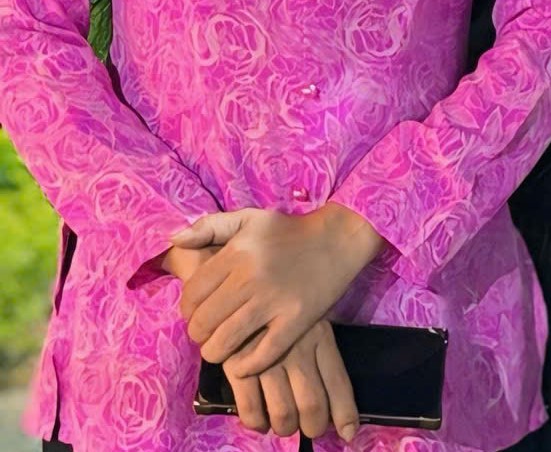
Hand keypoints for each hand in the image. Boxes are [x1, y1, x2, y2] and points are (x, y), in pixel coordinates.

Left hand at [175, 205, 385, 375]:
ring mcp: (274, 302)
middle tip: (209, 331)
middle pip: (203, 323)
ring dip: (215, 352)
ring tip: (222, 346)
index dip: (187, 309)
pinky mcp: (296, 321)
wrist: (339, 237)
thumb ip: (209, 225)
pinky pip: (260, 356)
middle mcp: (250, 279)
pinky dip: (246, 367)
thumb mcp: (249, 219)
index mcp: (236, 254)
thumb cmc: (289, 230)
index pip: (191, 295)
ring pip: (224, 343)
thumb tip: (174, 238)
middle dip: (199, 333)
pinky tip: (243, 363)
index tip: (197, 312)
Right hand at [226, 319, 359, 442]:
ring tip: (285, 425)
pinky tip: (260, 421)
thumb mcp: (311, 324)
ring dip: (286, 428)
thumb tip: (334, 402)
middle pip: (312, 404)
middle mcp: (297, 351)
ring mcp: (267, 360)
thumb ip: (321, 357)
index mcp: (320, 337)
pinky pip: (251, 410)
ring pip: (283, 413)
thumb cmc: (282, 311)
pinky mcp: (237, 367)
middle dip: (314, 426)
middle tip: (311, 428)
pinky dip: (257, 423)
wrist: (240, 295)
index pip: (338, 383)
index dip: (344, 413)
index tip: (348, 432)